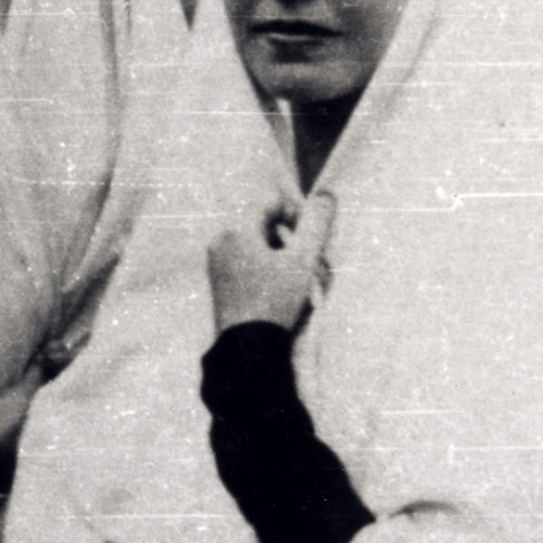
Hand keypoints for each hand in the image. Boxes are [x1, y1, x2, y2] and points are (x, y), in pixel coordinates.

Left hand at [207, 192, 334, 332]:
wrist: (248, 349)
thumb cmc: (275, 302)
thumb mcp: (303, 260)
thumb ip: (316, 224)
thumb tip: (326, 193)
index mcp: (236, 229)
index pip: (271, 202)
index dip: (296, 214)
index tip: (310, 239)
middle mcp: (220, 240)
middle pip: (262, 223)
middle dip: (288, 237)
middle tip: (305, 261)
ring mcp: (216, 261)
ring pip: (255, 243)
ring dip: (278, 253)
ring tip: (294, 278)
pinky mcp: (218, 280)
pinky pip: (245, 260)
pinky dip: (265, 267)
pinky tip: (278, 289)